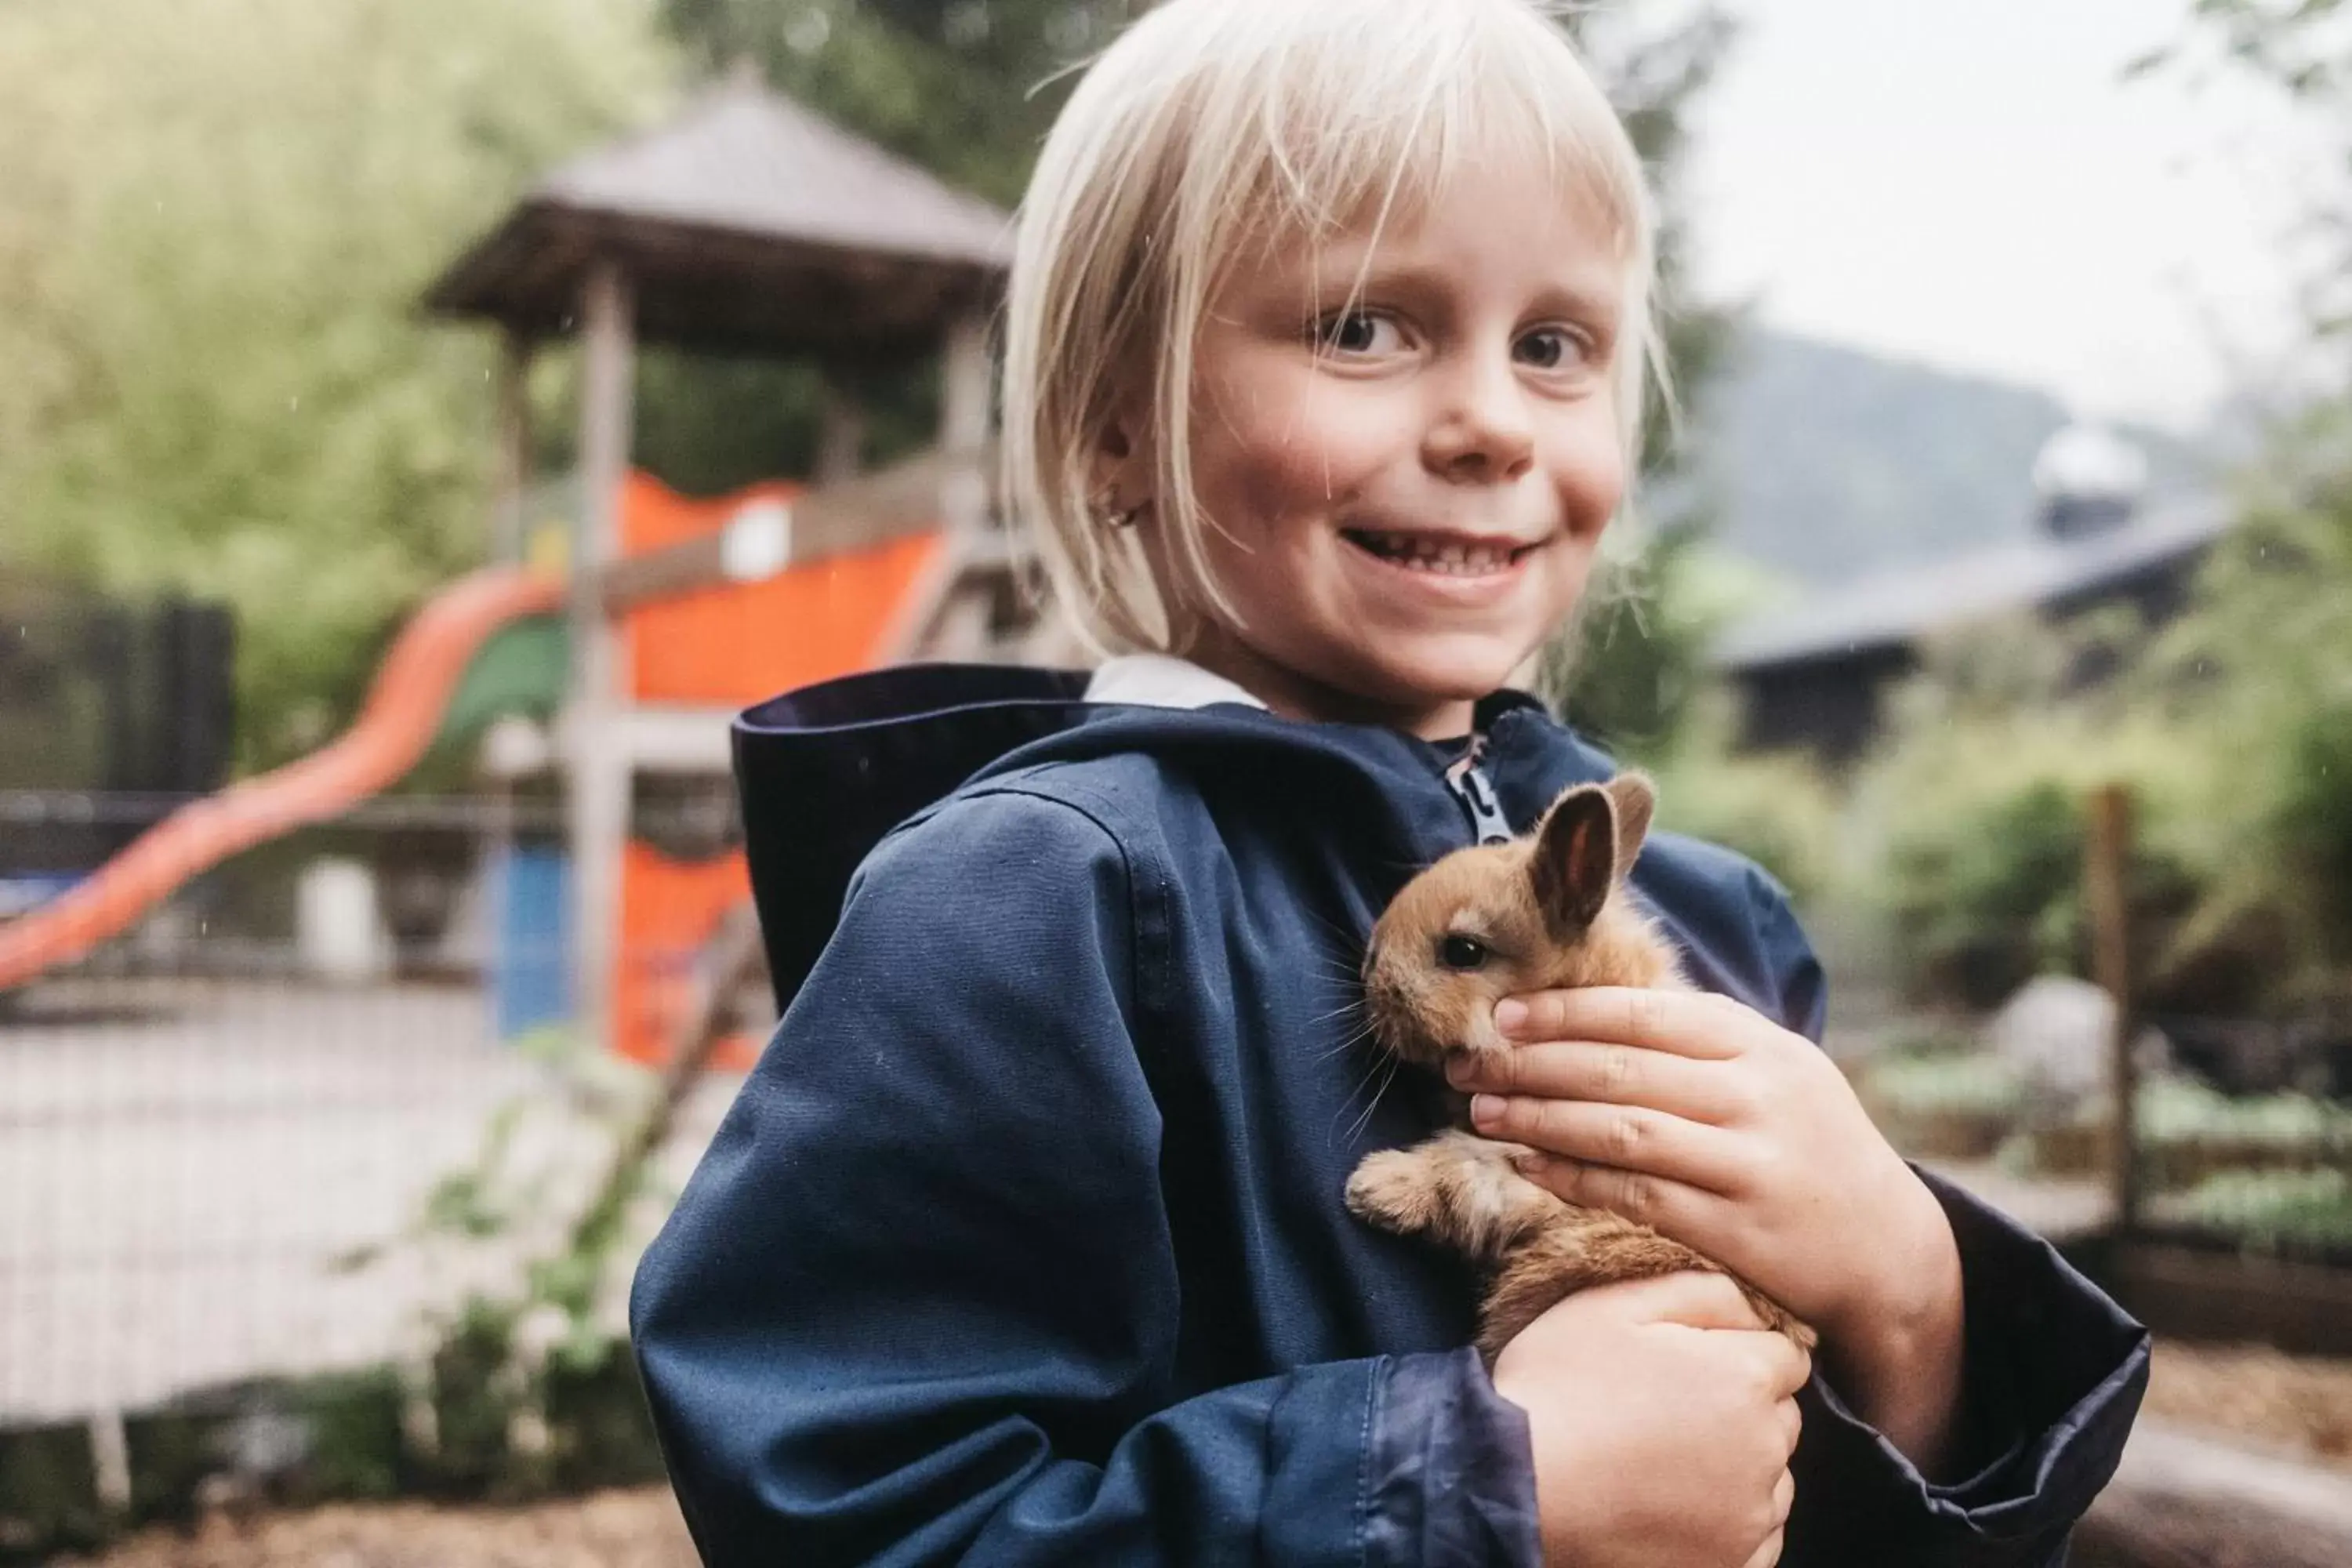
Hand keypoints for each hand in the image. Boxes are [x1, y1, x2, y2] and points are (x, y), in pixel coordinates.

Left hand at [1455, 987, 1966, 1470]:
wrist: (1888, 1247)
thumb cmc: (1807, 1144)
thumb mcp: (1775, 1071)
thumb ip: (1698, 1041)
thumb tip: (1584, 1012)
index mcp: (1760, 1044)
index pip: (1646, 1014)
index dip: (1565, 1012)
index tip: (1502, 1015)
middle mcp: (1758, 1097)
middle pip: (1623, 1069)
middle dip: (1533, 1064)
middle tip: (1469, 1063)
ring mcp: (1749, 1164)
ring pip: (1622, 1131)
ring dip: (1540, 1119)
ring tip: (1482, 1112)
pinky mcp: (1737, 1229)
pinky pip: (1636, 1196)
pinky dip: (1573, 1178)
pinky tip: (1528, 1165)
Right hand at [1493, 1271, 1805, 1567]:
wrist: (1514, 1482)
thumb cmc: (1558, 1384)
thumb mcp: (1614, 1304)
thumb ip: (1700, 1289)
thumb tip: (1753, 1304)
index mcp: (1745, 1377)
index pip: (1785, 1355)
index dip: (1735, 1351)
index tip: (1686, 1363)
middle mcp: (1765, 1449)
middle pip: (1780, 1416)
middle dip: (1741, 1406)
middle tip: (1667, 1409)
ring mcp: (1750, 1516)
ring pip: (1772, 1478)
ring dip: (1738, 1466)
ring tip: (1663, 1460)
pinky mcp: (1729, 1564)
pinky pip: (1757, 1537)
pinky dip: (1729, 1521)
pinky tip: (1672, 1504)